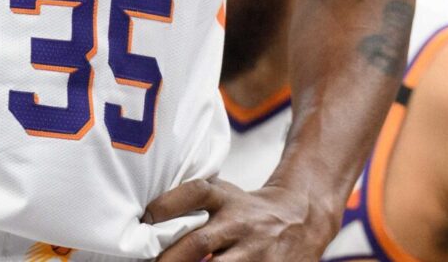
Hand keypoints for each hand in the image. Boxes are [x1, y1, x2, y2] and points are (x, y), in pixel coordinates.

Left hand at [145, 177, 335, 261]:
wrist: (302, 217)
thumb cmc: (247, 210)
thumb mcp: (224, 195)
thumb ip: (192, 203)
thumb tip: (144, 221)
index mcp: (225, 199)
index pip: (194, 193)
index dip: (167, 205)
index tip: (146, 219)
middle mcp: (239, 223)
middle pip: (198, 242)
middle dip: (170, 260)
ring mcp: (254, 251)